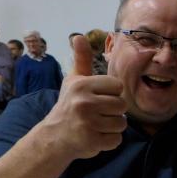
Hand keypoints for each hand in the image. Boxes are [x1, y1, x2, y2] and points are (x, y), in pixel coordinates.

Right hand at [39, 36, 126, 159]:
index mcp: (82, 85)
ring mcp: (88, 123)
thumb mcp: (74, 80)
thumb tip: (78, 36)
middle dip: (114, 111)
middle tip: (98, 114)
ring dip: (112, 127)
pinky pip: (117, 140)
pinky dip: (109, 141)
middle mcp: (84, 103)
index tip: (98, 98)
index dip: (112, 94)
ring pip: (121, 123)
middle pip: (122, 105)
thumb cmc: (69, 105)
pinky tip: (95, 136)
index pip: (118, 87)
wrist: (54, 136)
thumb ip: (81, 59)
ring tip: (97, 124)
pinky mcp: (91, 141)